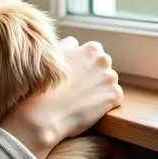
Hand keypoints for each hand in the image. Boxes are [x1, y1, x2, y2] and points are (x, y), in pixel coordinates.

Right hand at [0, 37, 122, 158]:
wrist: (44, 115)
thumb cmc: (44, 86)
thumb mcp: (53, 57)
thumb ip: (68, 46)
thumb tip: (75, 43)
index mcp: (91, 48)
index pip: (92, 52)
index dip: (81, 64)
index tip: (72, 74)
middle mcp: (104, 60)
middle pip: (102, 66)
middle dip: (93, 75)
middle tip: (76, 87)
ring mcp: (111, 78)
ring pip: (108, 82)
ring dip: (99, 89)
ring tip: (80, 98)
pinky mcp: (114, 96)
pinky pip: (113, 97)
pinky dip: (104, 103)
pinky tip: (87, 107)